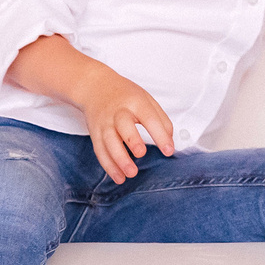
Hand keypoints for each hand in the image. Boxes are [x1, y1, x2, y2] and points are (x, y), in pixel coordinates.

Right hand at [72, 62, 174, 180]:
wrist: (95, 87)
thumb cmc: (125, 95)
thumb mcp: (147, 99)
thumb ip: (161, 120)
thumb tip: (170, 142)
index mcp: (135, 101)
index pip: (149, 118)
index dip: (159, 135)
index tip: (169, 151)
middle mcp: (118, 112)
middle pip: (123, 126)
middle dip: (132, 141)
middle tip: (142, 154)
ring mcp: (104, 123)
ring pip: (109, 142)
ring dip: (119, 159)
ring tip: (131, 173)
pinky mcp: (95, 133)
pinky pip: (100, 151)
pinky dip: (109, 166)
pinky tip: (119, 177)